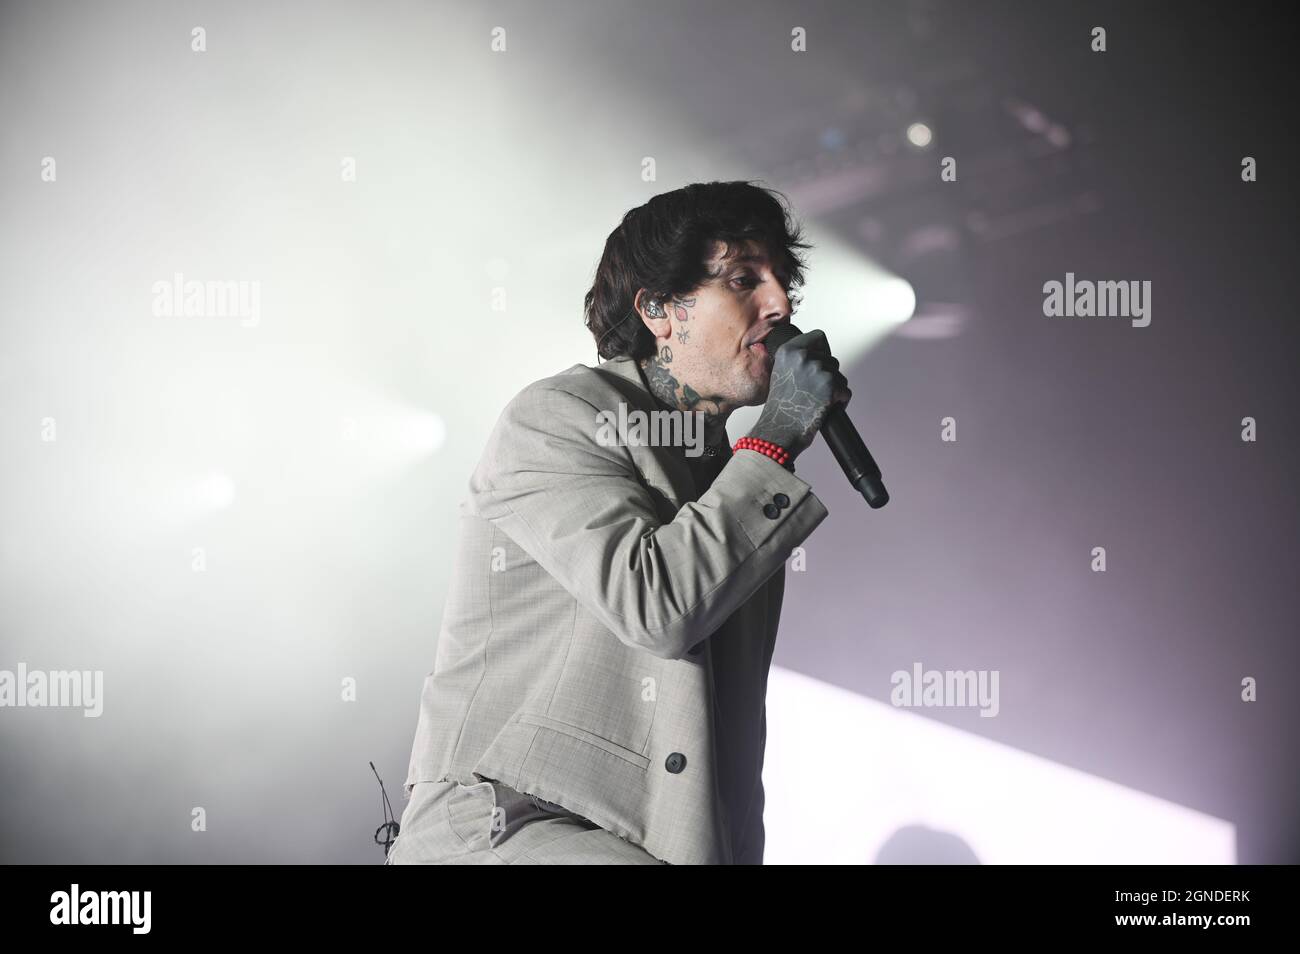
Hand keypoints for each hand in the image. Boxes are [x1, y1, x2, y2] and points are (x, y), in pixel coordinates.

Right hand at [747, 329, 851, 461]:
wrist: (779, 431)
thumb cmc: (780, 408)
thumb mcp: (781, 374)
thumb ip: (797, 361)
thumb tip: (819, 356)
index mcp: (788, 351)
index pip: (819, 336)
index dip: (823, 350)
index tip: (819, 363)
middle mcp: (803, 357)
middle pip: (831, 360)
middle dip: (828, 376)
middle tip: (813, 393)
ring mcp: (817, 370)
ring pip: (840, 376)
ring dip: (834, 390)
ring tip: (817, 402)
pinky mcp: (831, 386)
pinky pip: (845, 391)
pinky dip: (840, 402)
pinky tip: (825, 409)